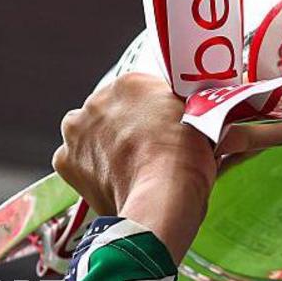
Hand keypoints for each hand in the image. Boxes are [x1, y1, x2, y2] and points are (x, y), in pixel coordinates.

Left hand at [53, 73, 215, 263]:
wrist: (161, 198)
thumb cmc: (186, 160)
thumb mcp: (202, 126)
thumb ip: (197, 116)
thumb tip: (216, 125)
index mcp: (131, 83)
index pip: (140, 92)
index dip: (153, 112)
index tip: (162, 128)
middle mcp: (97, 100)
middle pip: (111, 111)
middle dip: (124, 127)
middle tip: (146, 150)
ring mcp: (77, 130)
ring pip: (88, 133)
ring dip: (102, 145)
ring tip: (127, 167)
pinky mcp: (65, 161)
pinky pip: (76, 161)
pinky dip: (89, 170)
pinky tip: (110, 180)